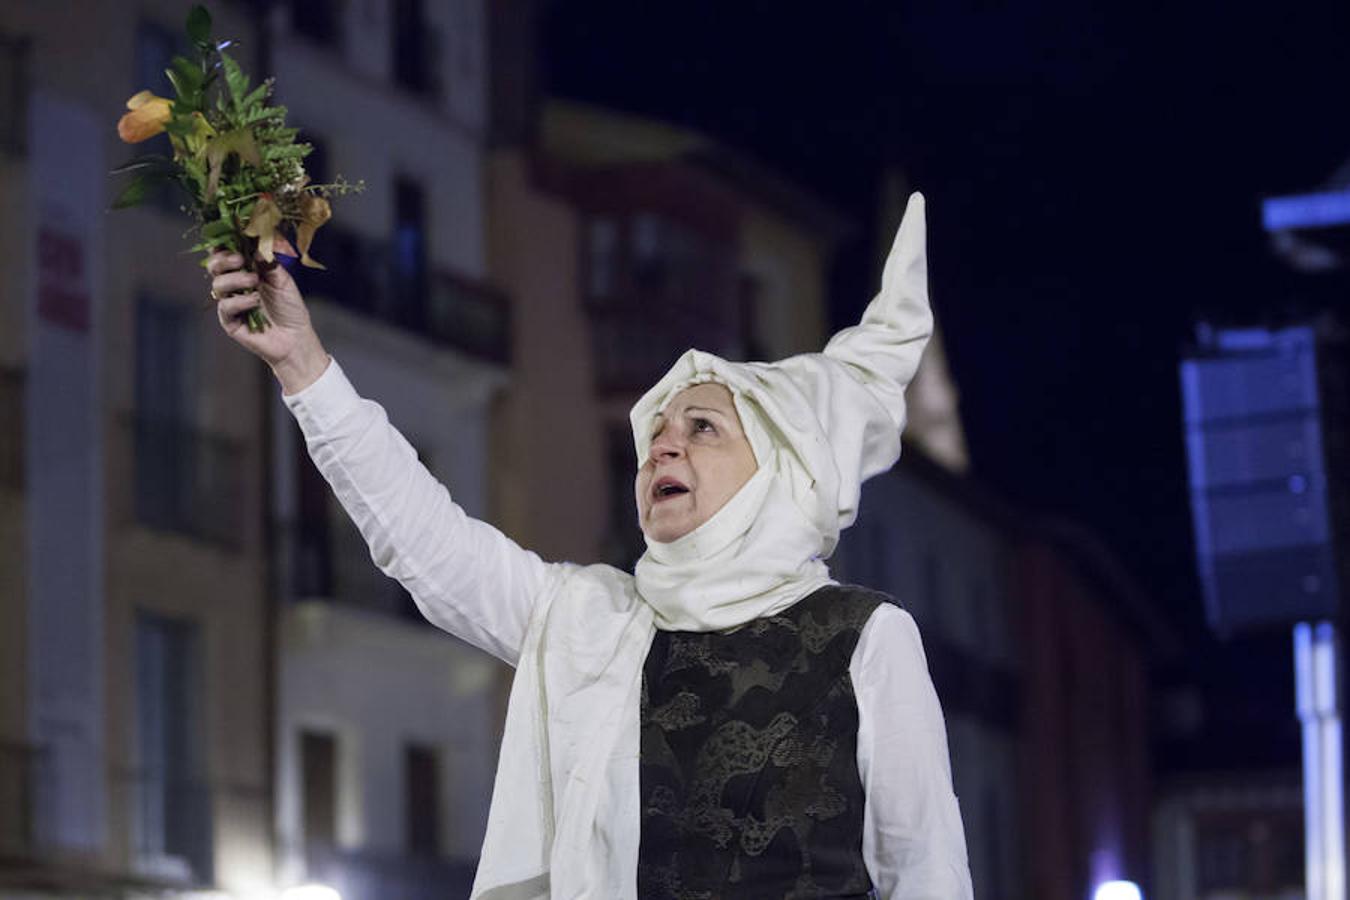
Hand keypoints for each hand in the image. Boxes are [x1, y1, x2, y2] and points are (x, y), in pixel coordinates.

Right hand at [208, 250, 329, 390]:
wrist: (295, 337)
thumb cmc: (290, 308)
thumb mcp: (283, 280)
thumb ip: (269, 263)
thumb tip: (256, 247)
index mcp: (245, 271)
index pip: (225, 254)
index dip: (225, 245)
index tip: (234, 238)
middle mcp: (234, 286)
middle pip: (214, 267)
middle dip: (223, 259)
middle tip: (240, 259)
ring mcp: (230, 303)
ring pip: (218, 285)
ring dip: (235, 279)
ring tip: (254, 281)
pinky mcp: (230, 321)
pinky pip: (225, 307)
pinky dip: (240, 301)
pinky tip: (254, 301)